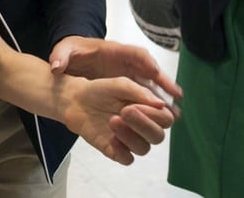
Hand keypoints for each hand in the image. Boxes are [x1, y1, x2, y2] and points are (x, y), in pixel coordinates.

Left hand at [49, 36, 181, 103]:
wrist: (72, 60)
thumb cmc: (72, 53)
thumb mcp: (64, 50)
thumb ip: (60, 56)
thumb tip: (56, 66)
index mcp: (113, 51)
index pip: (134, 53)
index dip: (145, 61)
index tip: (154, 71)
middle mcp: (126, 63)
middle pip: (149, 70)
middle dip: (163, 81)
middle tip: (176, 95)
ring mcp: (128, 75)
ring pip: (150, 84)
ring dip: (162, 96)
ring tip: (174, 112)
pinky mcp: (126, 87)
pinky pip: (143, 95)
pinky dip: (152, 105)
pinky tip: (160, 118)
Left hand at [62, 76, 177, 164]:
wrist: (77, 100)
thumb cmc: (101, 90)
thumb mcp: (120, 84)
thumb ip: (140, 92)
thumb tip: (161, 104)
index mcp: (149, 109)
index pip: (166, 119)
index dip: (156, 114)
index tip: (136, 104)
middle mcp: (143, 127)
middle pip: (158, 136)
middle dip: (143, 124)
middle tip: (125, 111)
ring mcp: (130, 140)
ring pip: (144, 148)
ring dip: (130, 135)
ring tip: (113, 120)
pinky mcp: (116, 150)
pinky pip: (127, 159)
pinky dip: (121, 150)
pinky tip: (111, 138)